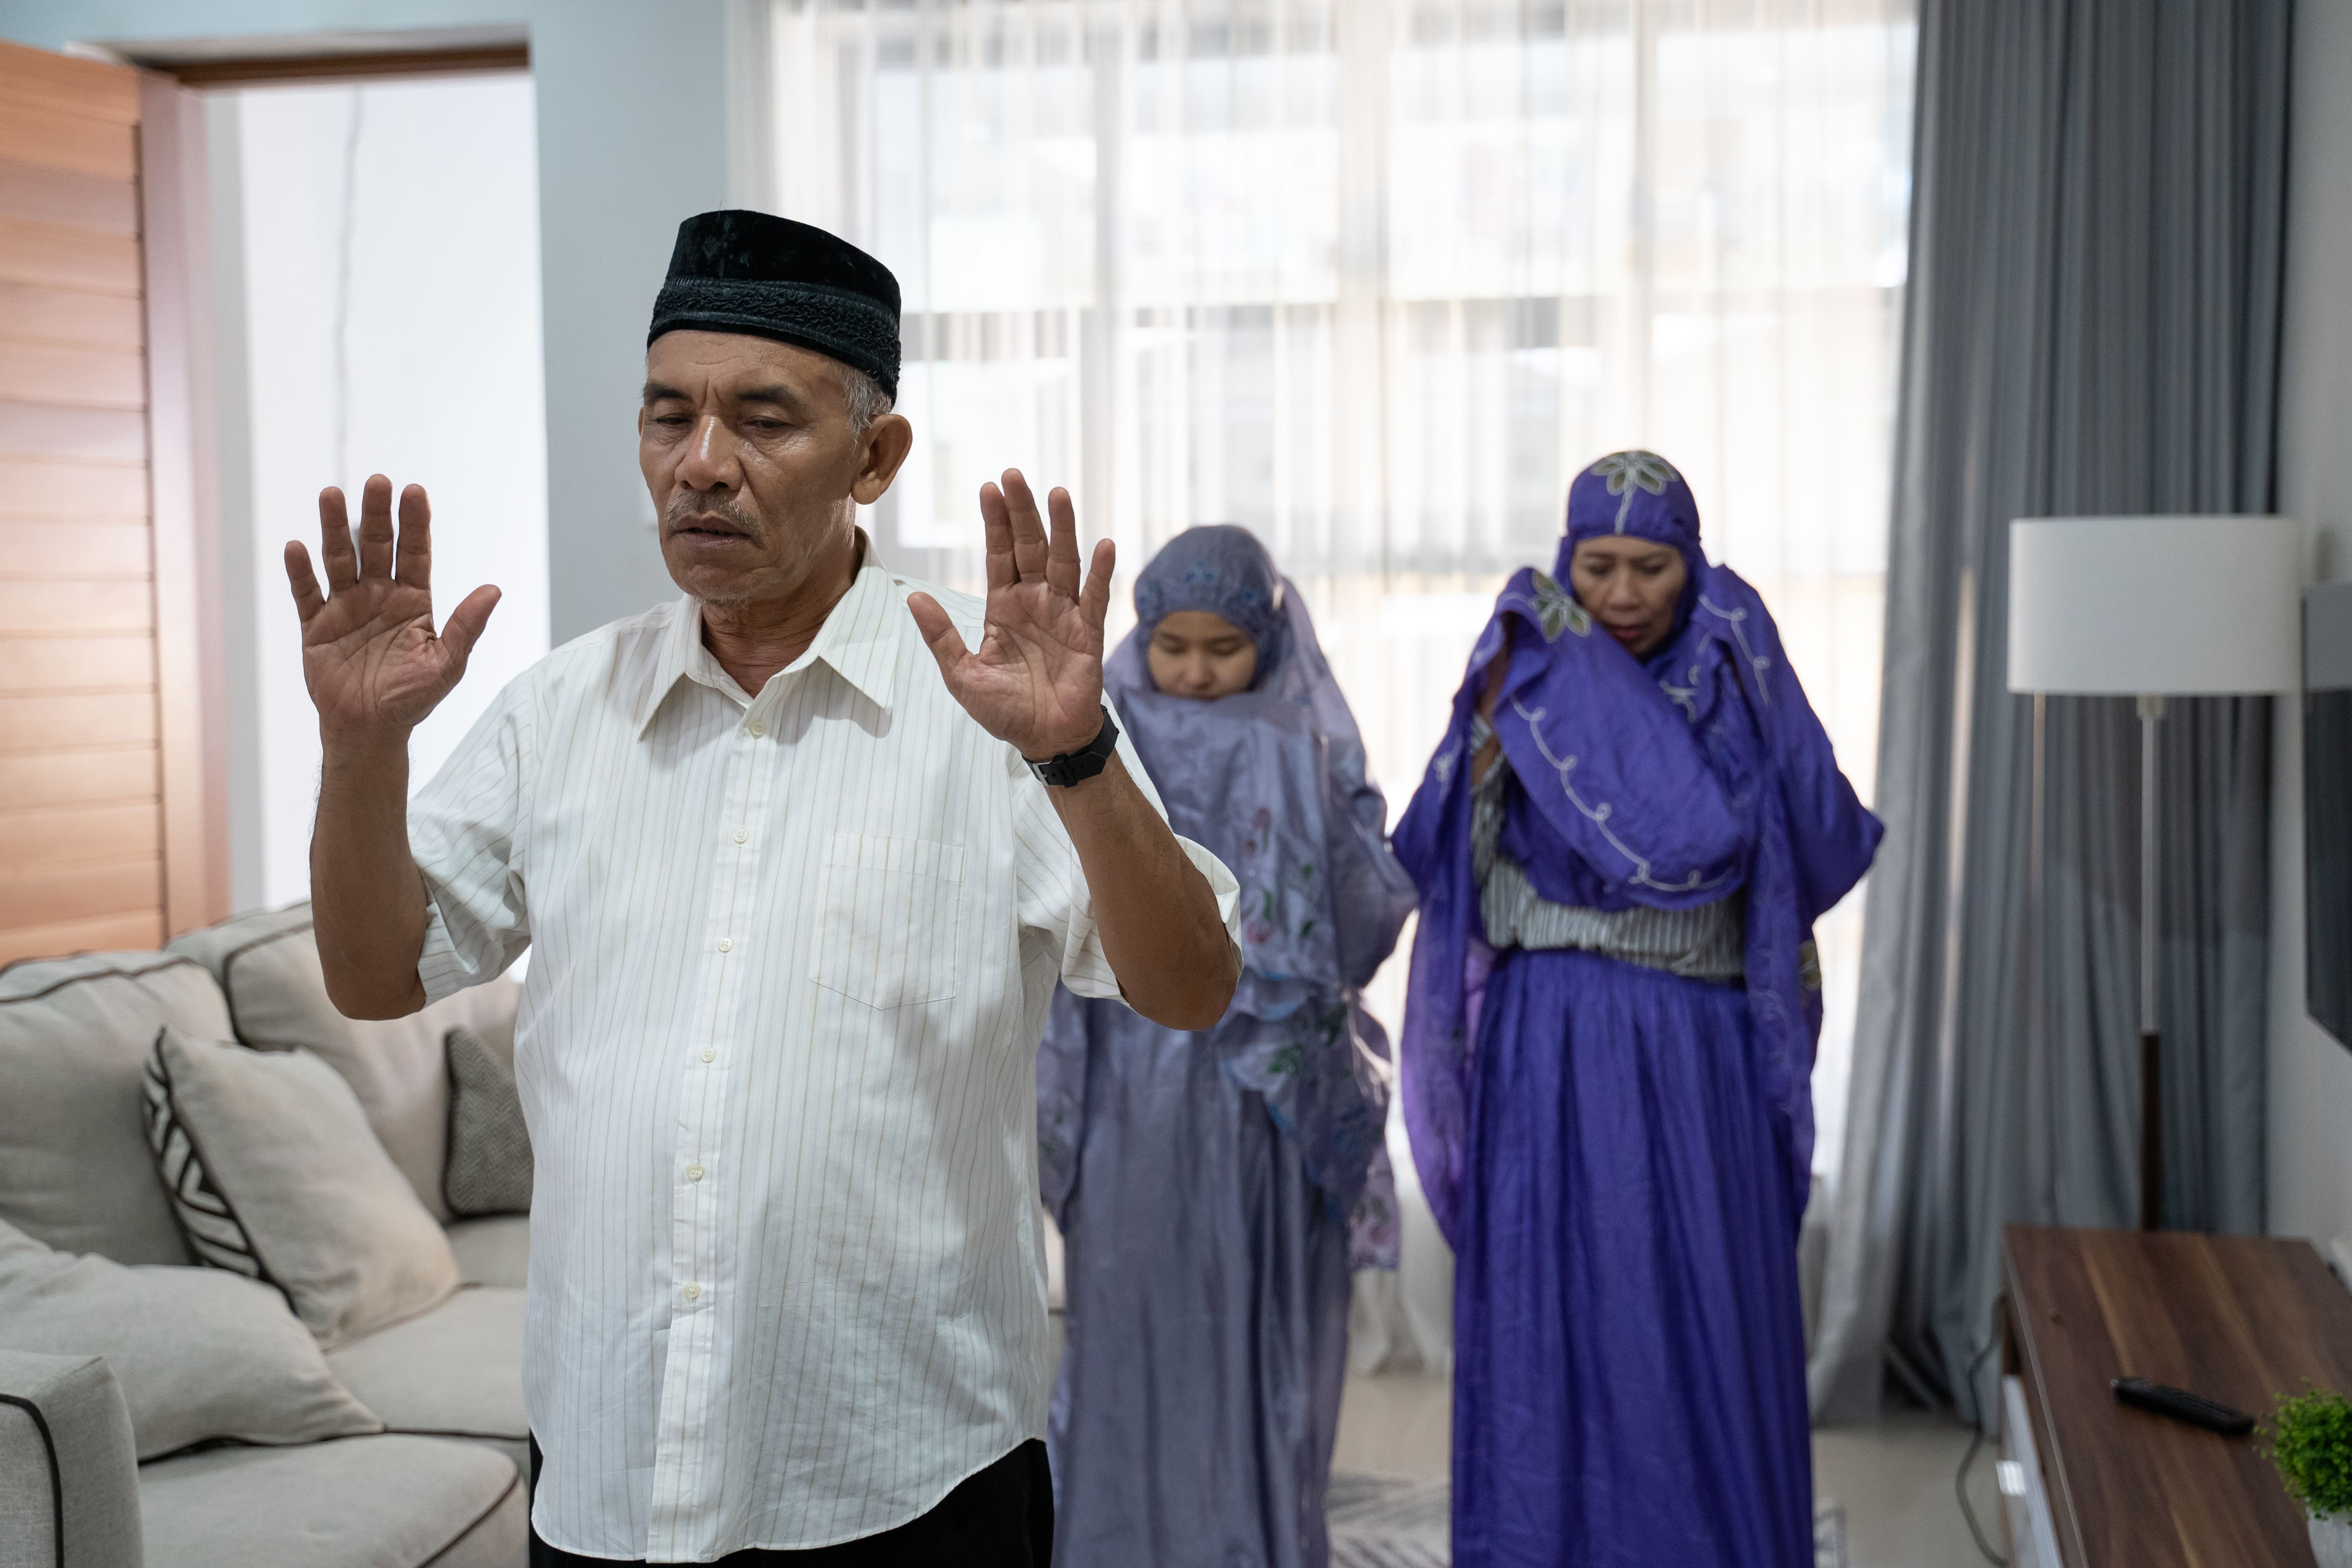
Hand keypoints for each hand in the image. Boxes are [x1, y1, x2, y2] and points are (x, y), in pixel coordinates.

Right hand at [285, 476, 499, 743]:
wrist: (370, 731)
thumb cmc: (412, 698)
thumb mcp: (446, 664)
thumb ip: (466, 626)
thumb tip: (494, 590)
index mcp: (413, 600)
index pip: (415, 553)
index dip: (414, 523)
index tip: (414, 491)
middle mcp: (379, 595)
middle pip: (377, 546)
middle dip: (376, 515)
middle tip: (376, 482)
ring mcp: (346, 607)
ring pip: (339, 559)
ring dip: (335, 529)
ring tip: (332, 495)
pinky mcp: (315, 626)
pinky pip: (307, 593)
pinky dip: (301, 572)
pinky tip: (297, 547)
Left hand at [908, 469, 1111, 758]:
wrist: (1045, 741)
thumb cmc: (1005, 711)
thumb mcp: (963, 675)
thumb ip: (942, 636)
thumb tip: (913, 597)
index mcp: (1004, 607)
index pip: (999, 555)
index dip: (994, 522)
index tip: (988, 488)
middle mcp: (1035, 602)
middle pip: (1030, 546)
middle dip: (1022, 512)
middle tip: (1014, 475)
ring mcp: (1064, 614)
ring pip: (1064, 561)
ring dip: (1062, 528)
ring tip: (1057, 493)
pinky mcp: (1088, 633)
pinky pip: (1096, 597)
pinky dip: (1101, 572)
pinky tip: (1104, 545)